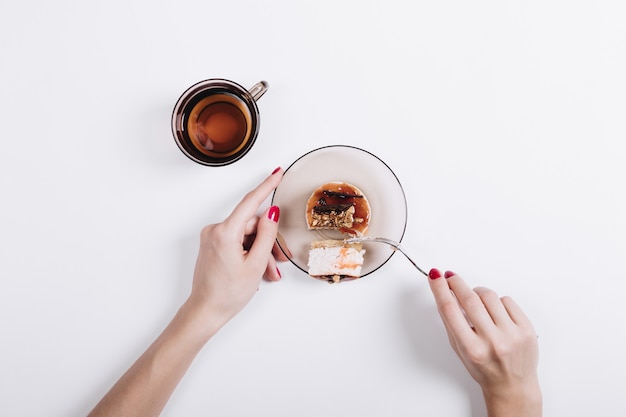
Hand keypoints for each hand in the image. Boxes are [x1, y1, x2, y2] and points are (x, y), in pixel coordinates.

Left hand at [87, 168, 287, 416]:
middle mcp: (215, 230)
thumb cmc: (227, 294)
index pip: (250, 202)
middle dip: (267, 243)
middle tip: (277, 262)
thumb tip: (272, 212)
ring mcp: (212, 238)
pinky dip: (249, 254)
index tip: (277, 173)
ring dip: (260, 252)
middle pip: (252, 226)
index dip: (266, 186)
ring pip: (246, 236)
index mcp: (224, 232)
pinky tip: (256, 271)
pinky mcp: (212, 245)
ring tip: (267, 274)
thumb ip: (266, 235)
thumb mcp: (255, 264)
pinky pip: (237, 242)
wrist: (205, 311)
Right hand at [427, 269, 541, 416]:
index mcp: (472, 349)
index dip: (441, 289)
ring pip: (489, 296)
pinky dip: (498, 302)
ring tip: (477, 302)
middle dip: (457, 283)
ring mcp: (512, 335)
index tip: (436, 276)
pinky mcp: (527, 329)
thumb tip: (445, 292)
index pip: (450, 310)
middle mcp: (493, 342)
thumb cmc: (483, 368)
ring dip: (478, 293)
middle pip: (470, 299)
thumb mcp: (460, 349)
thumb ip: (451, 323)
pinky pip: (507, 300)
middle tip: (451, 277)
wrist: (512, 386)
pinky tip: (495, 313)